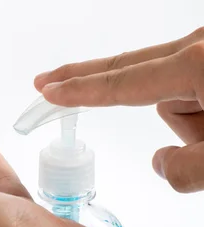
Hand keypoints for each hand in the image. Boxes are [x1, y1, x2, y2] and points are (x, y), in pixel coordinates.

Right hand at [34, 27, 203, 192]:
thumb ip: (184, 170)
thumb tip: (162, 162)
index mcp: (195, 67)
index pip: (119, 84)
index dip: (78, 91)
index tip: (48, 92)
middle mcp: (198, 47)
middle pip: (127, 70)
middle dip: (86, 78)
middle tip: (46, 81)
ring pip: (170, 91)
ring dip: (186, 121)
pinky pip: (191, 86)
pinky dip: (200, 109)